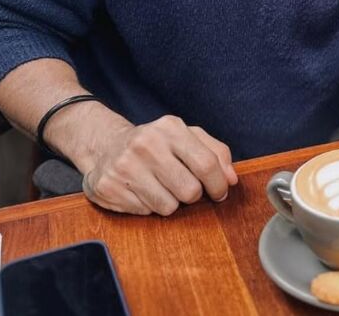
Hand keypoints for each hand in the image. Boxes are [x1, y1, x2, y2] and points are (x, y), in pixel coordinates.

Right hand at [81, 115, 237, 215]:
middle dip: (193, 195)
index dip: (218, 184)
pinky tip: (141, 190)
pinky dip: (149, 206)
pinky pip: (145, 212)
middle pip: (189, 191)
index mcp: (170, 127)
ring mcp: (125, 165)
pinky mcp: (109, 187)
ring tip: (160, 186)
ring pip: (168, 207)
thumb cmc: (157, 144)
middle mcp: (146, 143)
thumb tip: (232, 179)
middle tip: (183, 186)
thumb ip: (216, 152)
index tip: (220, 192)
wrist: (106, 145)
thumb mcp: (187, 136)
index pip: (206, 163)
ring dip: (170, 202)